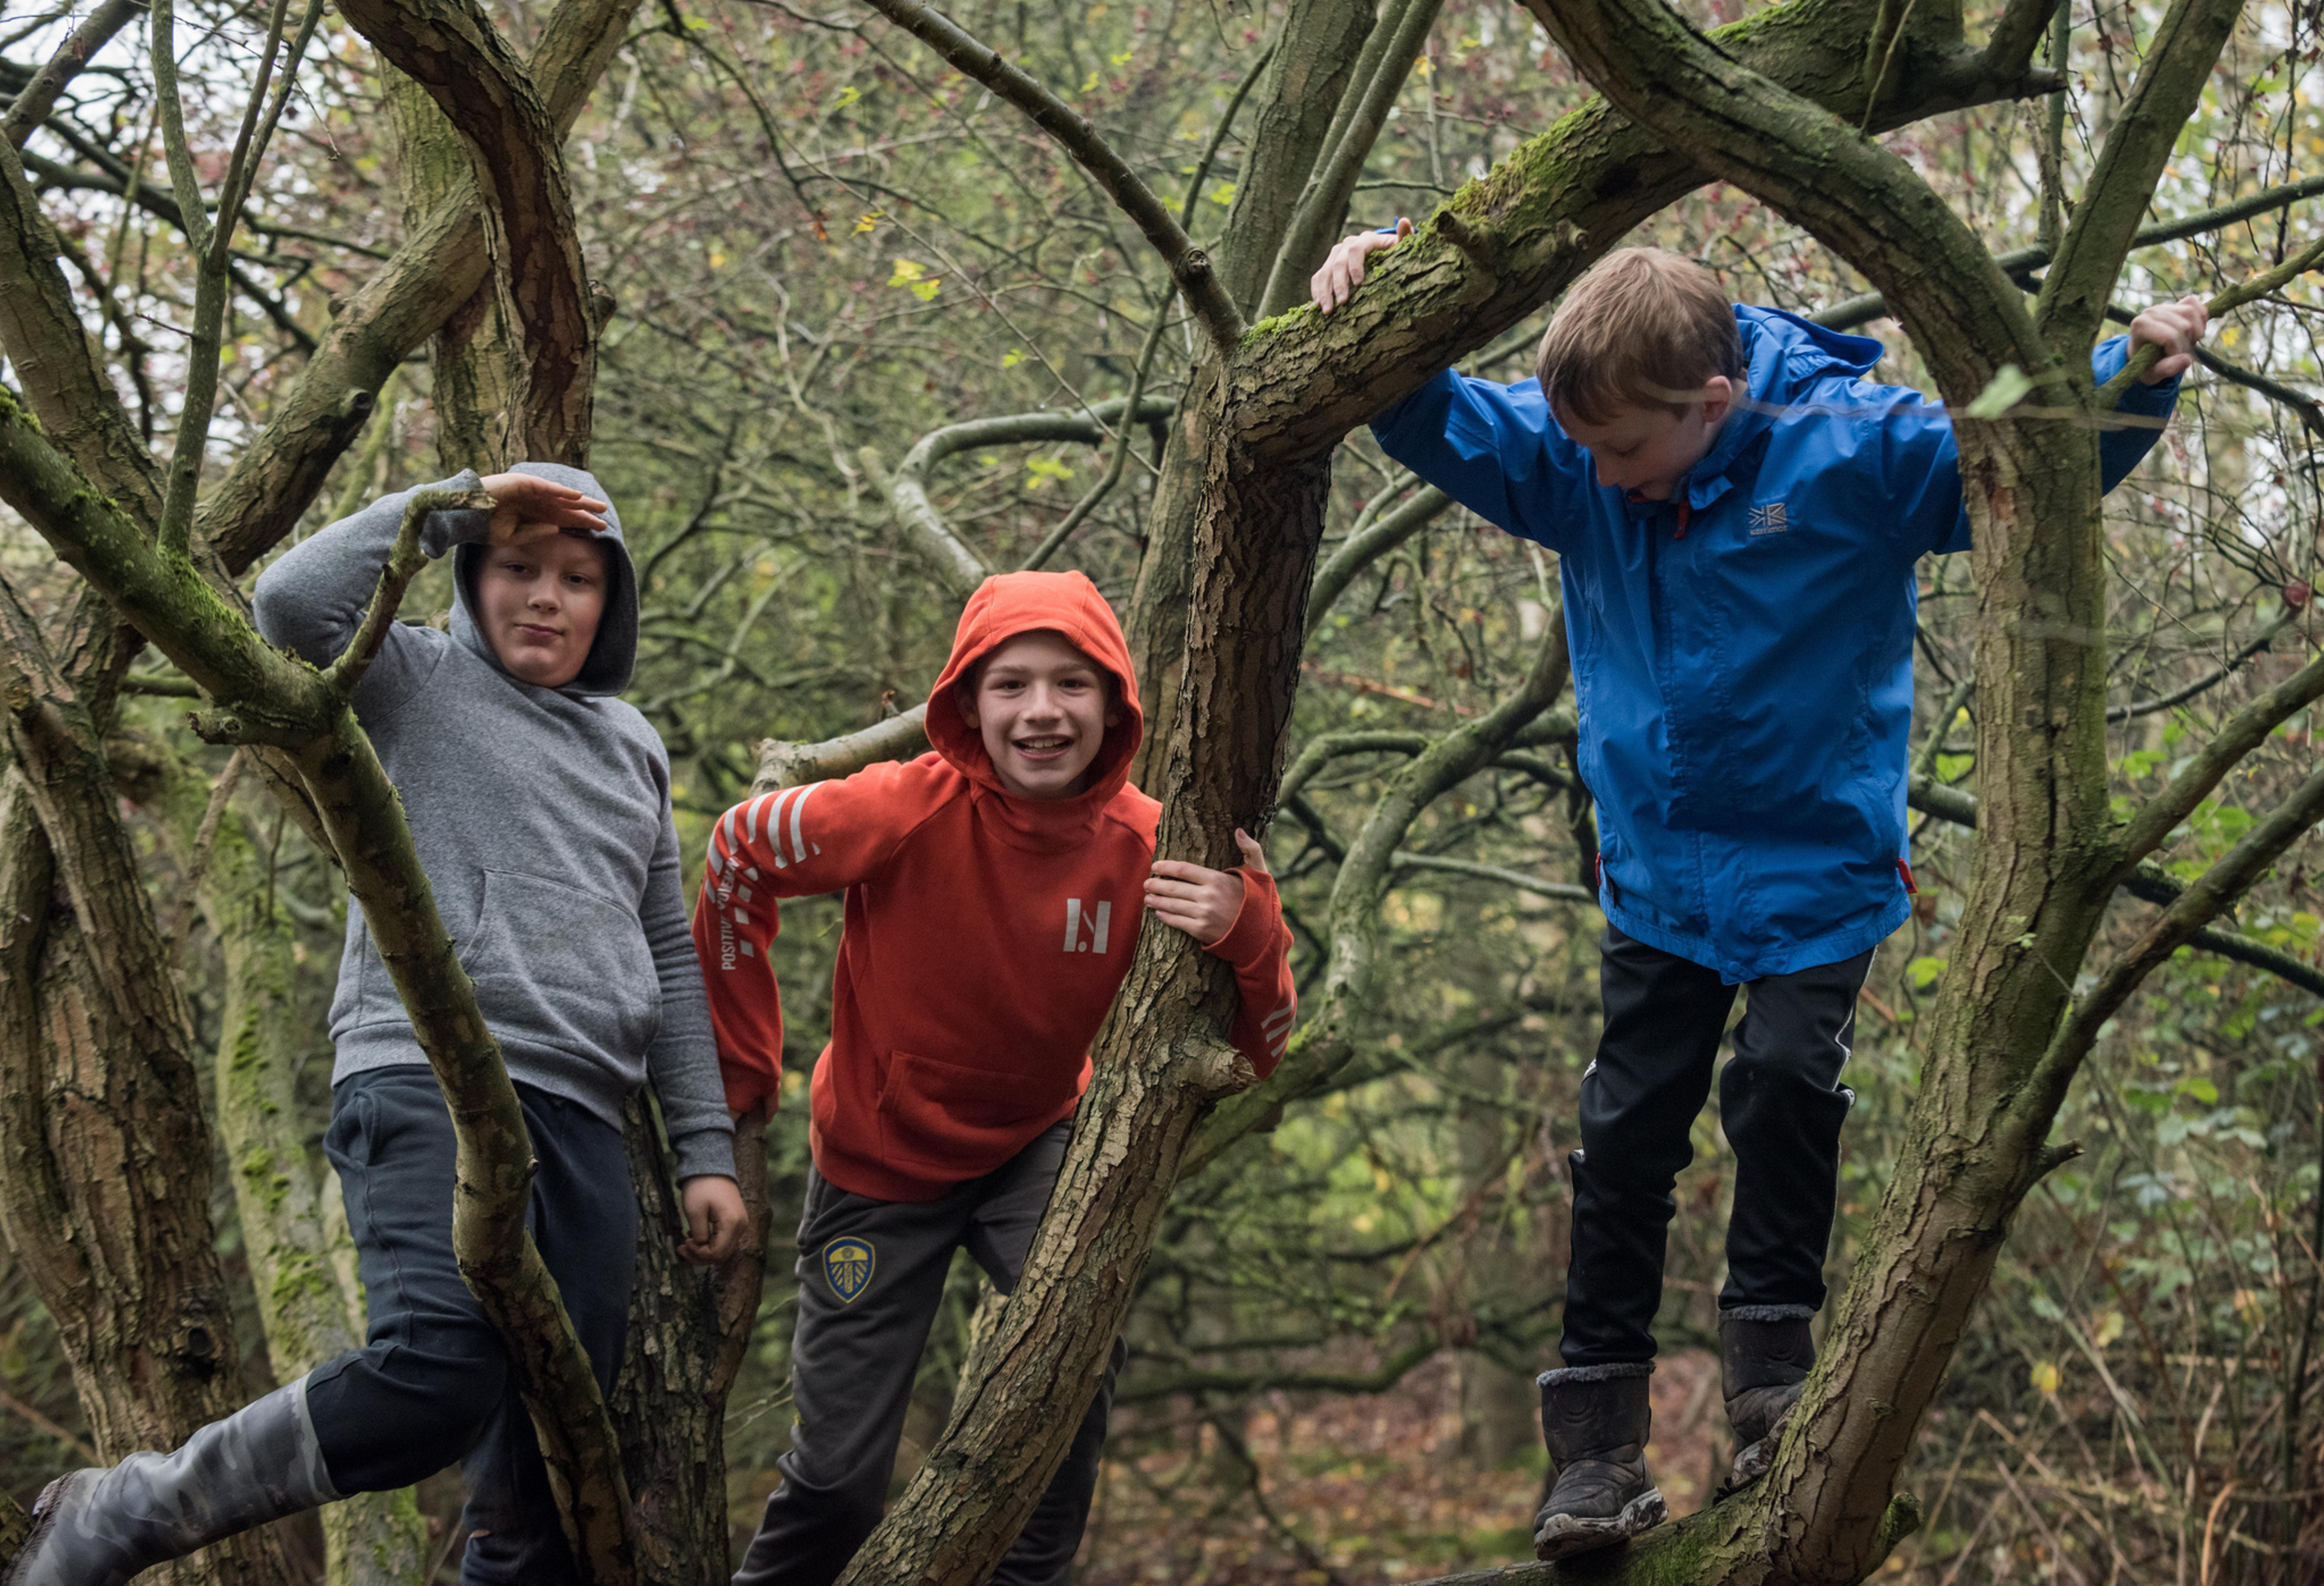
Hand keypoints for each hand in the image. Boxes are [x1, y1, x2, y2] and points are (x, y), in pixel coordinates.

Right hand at [479, 471, 608, 546]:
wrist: (464, 514)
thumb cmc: (484, 527)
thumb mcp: (512, 537)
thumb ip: (534, 533)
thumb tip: (556, 529)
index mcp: (534, 516)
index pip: (563, 519)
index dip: (581, 524)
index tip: (599, 532)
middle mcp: (535, 503)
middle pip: (566, 508)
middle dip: (586, 513)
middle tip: (605, 519)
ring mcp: (530, 491)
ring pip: (561, 497)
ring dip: (580, 501)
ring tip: (599, 507)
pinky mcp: (523, 483)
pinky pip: (546, 487)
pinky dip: (562, 492)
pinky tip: (577, 497)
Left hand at [678, 1174, 746, 1265]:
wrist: (712, 1167)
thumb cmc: (701, 1187)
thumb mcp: (694, 1211)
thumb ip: (699, 1235)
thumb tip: (700, 1248)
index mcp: (732, 1223)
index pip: (717, 1253)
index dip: (698, 1254)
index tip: (684, 1243)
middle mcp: (741, 1226)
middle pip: (722, 1255)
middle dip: (700, 1256)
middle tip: (681, 1248)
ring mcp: (741, 1224)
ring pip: (723, 1250)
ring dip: (704, 1251)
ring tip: (686, 1242)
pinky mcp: (736, 1222)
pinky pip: (724, 1240)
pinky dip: (710, 1243)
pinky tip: (696, 1236)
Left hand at [1145, 829, 1267, 946]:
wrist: (1261, 932)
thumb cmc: (1258, 900)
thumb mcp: (1259, 872)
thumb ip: (1251, 849)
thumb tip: (1239, 831)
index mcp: (1218, 879)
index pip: (1184, 869)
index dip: (1166, 867)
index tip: (1155, 866)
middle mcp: (1208, 896)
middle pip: (1174, 887)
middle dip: (1156, 884)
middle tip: (1146, 883)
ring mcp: (1204, 914)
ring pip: (1172, 905)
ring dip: (1156, 900)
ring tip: (1147, 897)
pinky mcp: (1202, 931)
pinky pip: (1178, 922)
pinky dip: (1165, 917)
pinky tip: (1158, 912)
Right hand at [1311, 219, 1411, 313]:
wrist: (1383, 255)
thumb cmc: (1397, 254)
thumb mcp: (1402, 246)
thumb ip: (1404, 236)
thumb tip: (1405, 221)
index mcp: (1366, 239)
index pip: (1356, 249)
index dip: (1355, 266)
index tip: (1358, 284)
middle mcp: (1348, 244)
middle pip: (1338, 262)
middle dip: (1339, 283)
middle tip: (1343, 302)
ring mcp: (1337, 255)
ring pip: (1325, 271)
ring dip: (1324, 291)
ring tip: (1327, 310)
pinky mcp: (1329, 265)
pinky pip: (1318, 277)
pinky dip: (1317, 290)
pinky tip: (1318, 305)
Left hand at [2128, 295, 2207, 383]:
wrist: (2145, 354)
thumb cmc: (2146, 365)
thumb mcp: (2152, 374)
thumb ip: (2167, 369)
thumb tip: (2186, 360)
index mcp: (2140, 325)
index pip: (2170, 337)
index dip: (2178, 351)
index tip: (2173, 360)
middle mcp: (2150, 312)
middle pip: (2184, 326)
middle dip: (2187, 344)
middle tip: (2180, 353)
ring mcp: (2164, 306)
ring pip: (2191, 313)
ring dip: (2196, 332)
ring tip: (2187, 343)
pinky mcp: (2176, 303)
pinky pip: (2195, 303)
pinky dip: (2201, 318)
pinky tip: (2195, 332)